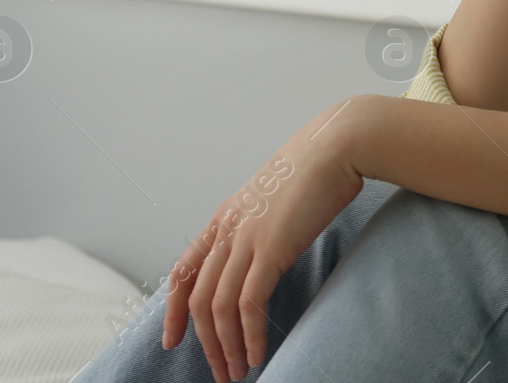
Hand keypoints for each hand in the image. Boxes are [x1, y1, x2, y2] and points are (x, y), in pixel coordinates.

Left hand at [163, 98, 366, 382]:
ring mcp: (247, 238)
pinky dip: (249, 334)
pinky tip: (258, 351)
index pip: (184, 271)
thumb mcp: (276, 197)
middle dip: (205, 343)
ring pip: (219, 307)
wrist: (336, 146)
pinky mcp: (271, 249)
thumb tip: (269, 246)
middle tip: (220, 370)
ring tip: (238, 371)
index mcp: (224, 217)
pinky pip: (249, 303)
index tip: (172, 339)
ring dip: (226, 346)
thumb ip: (262, 222)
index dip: (172, 309)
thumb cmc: (316, 168)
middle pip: (199, 298)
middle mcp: (227, 229)